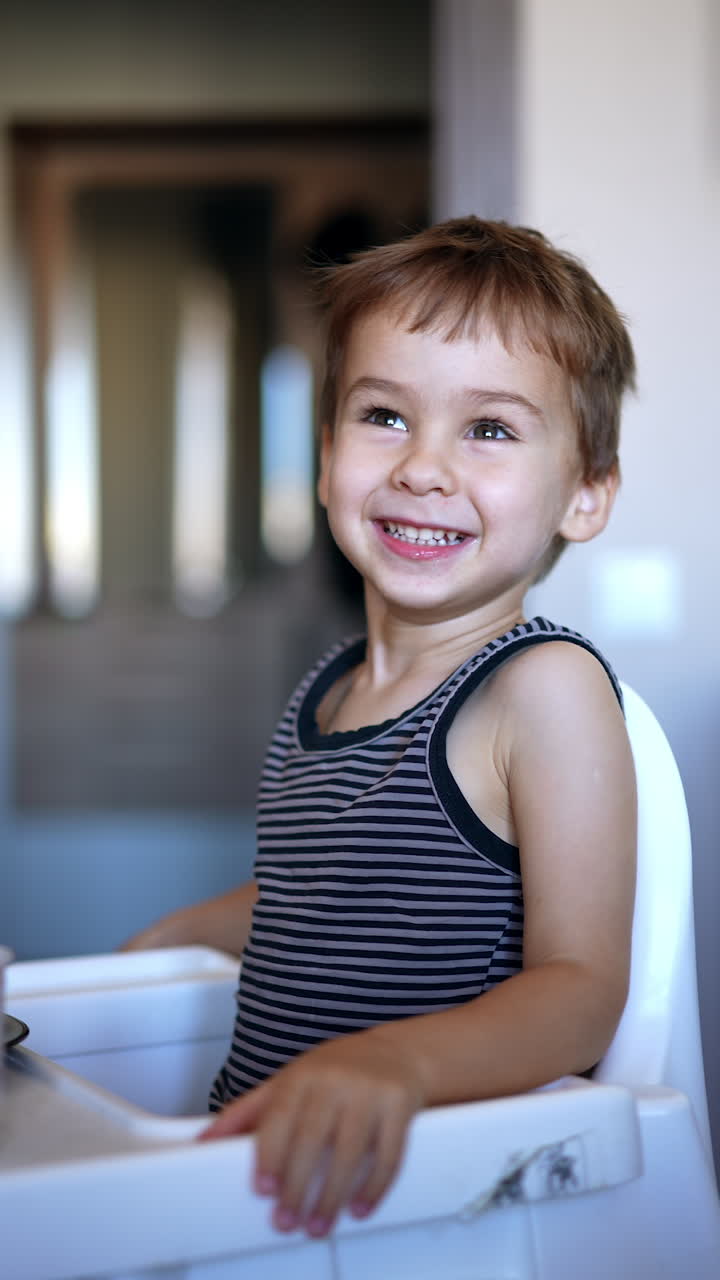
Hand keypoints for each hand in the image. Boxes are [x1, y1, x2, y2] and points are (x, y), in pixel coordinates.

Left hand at [199, 1027, 426, 1236]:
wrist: (395, 1052)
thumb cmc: (334, 1071)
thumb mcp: (289, 1082)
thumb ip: (248, 1112)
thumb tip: (204, 1140)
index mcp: (303, 1074)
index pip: (281, 1116)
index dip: (271, 1155)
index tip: (264, 1189)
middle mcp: (336, 1079)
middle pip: (312, 1138)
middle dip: (298, 1186)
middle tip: (287, 1221)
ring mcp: (370, 1092)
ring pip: (350, 1152)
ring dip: (332, 1196)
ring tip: (318, 1224)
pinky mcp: (400, 1105)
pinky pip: (389, 1154)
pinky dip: (374, 1187)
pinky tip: (359, 1207)